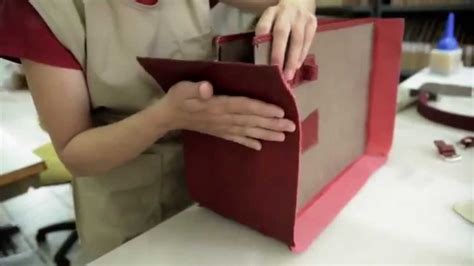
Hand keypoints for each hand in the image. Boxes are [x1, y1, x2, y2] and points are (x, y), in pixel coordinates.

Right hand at [159, 81, 295, 149]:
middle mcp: (224, 119)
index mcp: (218, 106)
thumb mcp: (184, 88)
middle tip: (291, 127)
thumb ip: (196, 88)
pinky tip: (260, 147)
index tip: (280, 112)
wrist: (167, 117)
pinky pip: (237, 139)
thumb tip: (207, 88)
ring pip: (248, 131)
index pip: (244, 107)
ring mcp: (222, 128)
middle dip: (272, 124)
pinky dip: (249, 143)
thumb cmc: (177, 98)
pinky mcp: (219, 133)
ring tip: (283, 137)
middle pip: (252, 121)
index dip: (262, 109)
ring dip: (266, 134)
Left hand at [256, 0, 316, 80]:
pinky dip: (302, 55)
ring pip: (297, 40)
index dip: (262, 44)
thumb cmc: (281, 18)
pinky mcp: (312, 23)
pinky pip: (307, 42)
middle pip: (281, 33)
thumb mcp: (270, 21)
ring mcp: (300, 17)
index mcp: (271, 13)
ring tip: (289, 75)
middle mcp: (285, 13)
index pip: (263, 27)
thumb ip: (266, 37)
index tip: (262, 62)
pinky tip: (297, 66)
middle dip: (278, 54)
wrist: (300, 2)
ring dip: (292, 59)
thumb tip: (263, 61)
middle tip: (277, 72)